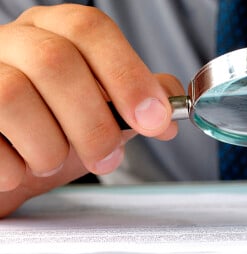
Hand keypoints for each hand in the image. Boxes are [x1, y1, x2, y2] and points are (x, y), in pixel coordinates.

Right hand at [0, 4, 183, 216]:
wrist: (12, 154)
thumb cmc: (57, 127)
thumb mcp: (102, 111)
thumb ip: (135, 104)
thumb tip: (168, 116)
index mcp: (55, 33)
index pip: (91, 29)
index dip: (128, 75)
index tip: (154, 119)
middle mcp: (15, 42)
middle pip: (56, 63)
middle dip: (92, 124)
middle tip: (106, 159)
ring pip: (13, 96)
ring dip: (49, 147)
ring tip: (52, 160)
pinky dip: (13, 167)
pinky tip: (20, 167)